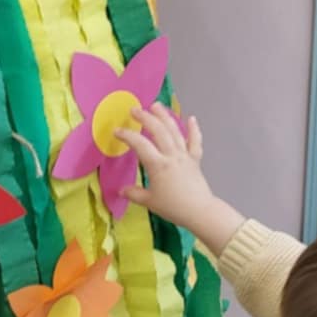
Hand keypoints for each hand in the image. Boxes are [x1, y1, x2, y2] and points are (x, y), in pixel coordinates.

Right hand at [120, 105, 243, 254]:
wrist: (200, 211)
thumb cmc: (173, 207)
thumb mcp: (149, 202)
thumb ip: (134, 194)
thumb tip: (121, 191)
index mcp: (158, 165)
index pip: (140, 145)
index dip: (127, 136)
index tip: (117, 131)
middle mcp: (171, 156)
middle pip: (158, 131)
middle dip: (145, 118)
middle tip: (134, 110)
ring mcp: (185, 155)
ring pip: (174, 131)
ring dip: (165, 116)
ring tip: (156, 105)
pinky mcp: (195, 159)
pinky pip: (195, 142)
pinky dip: (194, 129)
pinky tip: (191, 118)